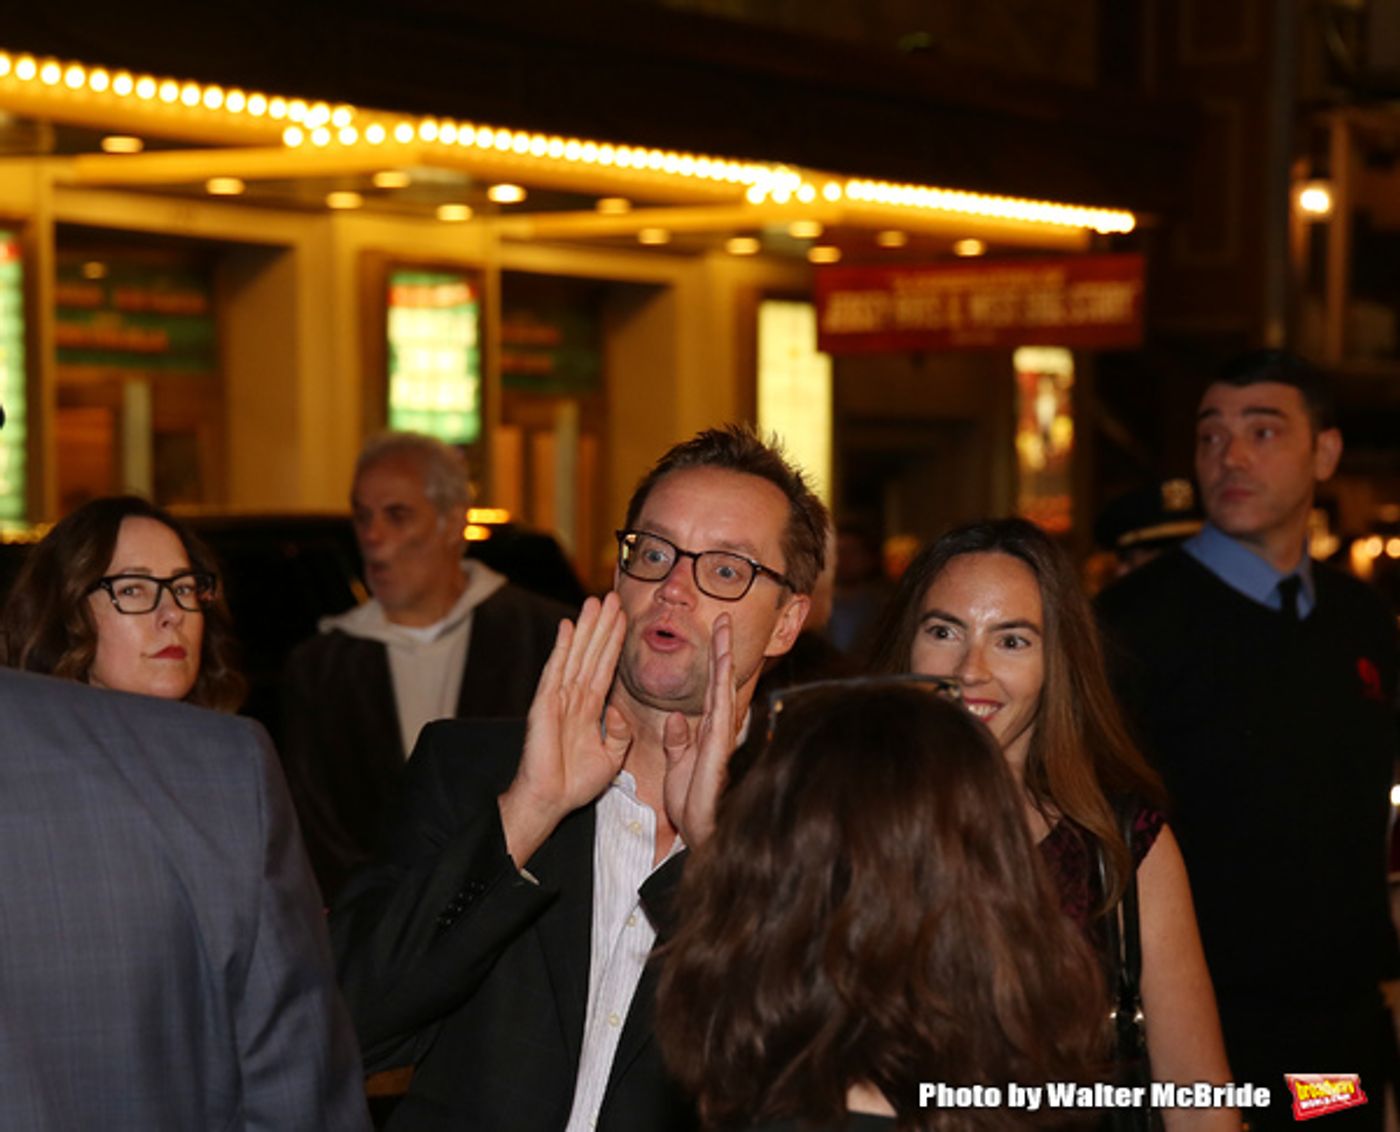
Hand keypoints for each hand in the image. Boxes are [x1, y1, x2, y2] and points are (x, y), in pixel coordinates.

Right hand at [499, 593, 630, 864]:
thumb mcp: (612, 758)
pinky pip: (556, 671)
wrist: (550, 801)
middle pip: (592, 653)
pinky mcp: (545, 705)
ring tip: (595, 601)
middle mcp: (574, 698)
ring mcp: (558, 699)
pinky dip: (563, 649)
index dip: (615, 642)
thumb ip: (620, 734)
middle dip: (602, 625)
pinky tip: (568, 627)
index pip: (605, 667)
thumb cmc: (575, 783)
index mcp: (589, 709)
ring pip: (577, 655)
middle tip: (612, 596)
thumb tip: (619, 712)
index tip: (625, 617)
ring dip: (587, 628)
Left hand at [662, 613, 735, 847]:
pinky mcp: (718, 748)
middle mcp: (717, 730)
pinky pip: (720, 710)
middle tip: (724, 617)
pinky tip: (724, 666)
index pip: (709, 688)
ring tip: (725, 628)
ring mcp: (720, 737)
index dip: (711, 660)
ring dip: (724, 657)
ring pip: (723, 688)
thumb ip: (679, 742)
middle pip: (720, 680)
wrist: (698, 833)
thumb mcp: (677, 766)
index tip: (713, 633)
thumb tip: (677, 718)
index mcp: (705, 732)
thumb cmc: (691, 805)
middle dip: (723, 648)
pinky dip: (722, 685)